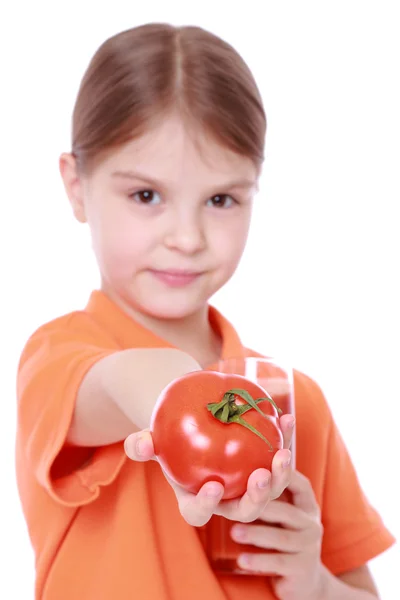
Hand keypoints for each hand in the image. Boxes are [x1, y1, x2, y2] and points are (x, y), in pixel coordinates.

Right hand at [124, 413, 293, 526]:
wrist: (188, 424)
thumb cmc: (167, 437)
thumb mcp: (150, 439)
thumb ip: (141, 445)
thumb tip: (141, 443)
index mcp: (196, 500)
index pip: (200, 513)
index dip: (207, 505)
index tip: (213, 486)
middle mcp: (226, 499)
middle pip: (245, 510)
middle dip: (257, 498)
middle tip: (261, 476)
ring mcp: (247, 486)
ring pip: (270, 491)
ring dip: (280, 475)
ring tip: (282, 452)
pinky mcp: (264, 467)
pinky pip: (277, 458)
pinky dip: (284, 439)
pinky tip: (287, 418)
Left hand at [230, 470, 325, 599]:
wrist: (302, 580)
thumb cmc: (282, 536)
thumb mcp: (279, 513)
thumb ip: (266, 494)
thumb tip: (230, 473)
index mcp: (307, 505)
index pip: (300, 484)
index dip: (283, 474)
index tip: (261, 466)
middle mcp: (312, 523)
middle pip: (287, 511)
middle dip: (262, 502)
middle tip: (237, 496)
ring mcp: (309, 547)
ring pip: (281, 537)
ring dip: (256, 534)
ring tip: (233, 531)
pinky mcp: (303, 569)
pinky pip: (279, 563)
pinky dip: (259, 561)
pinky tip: (241, 560)